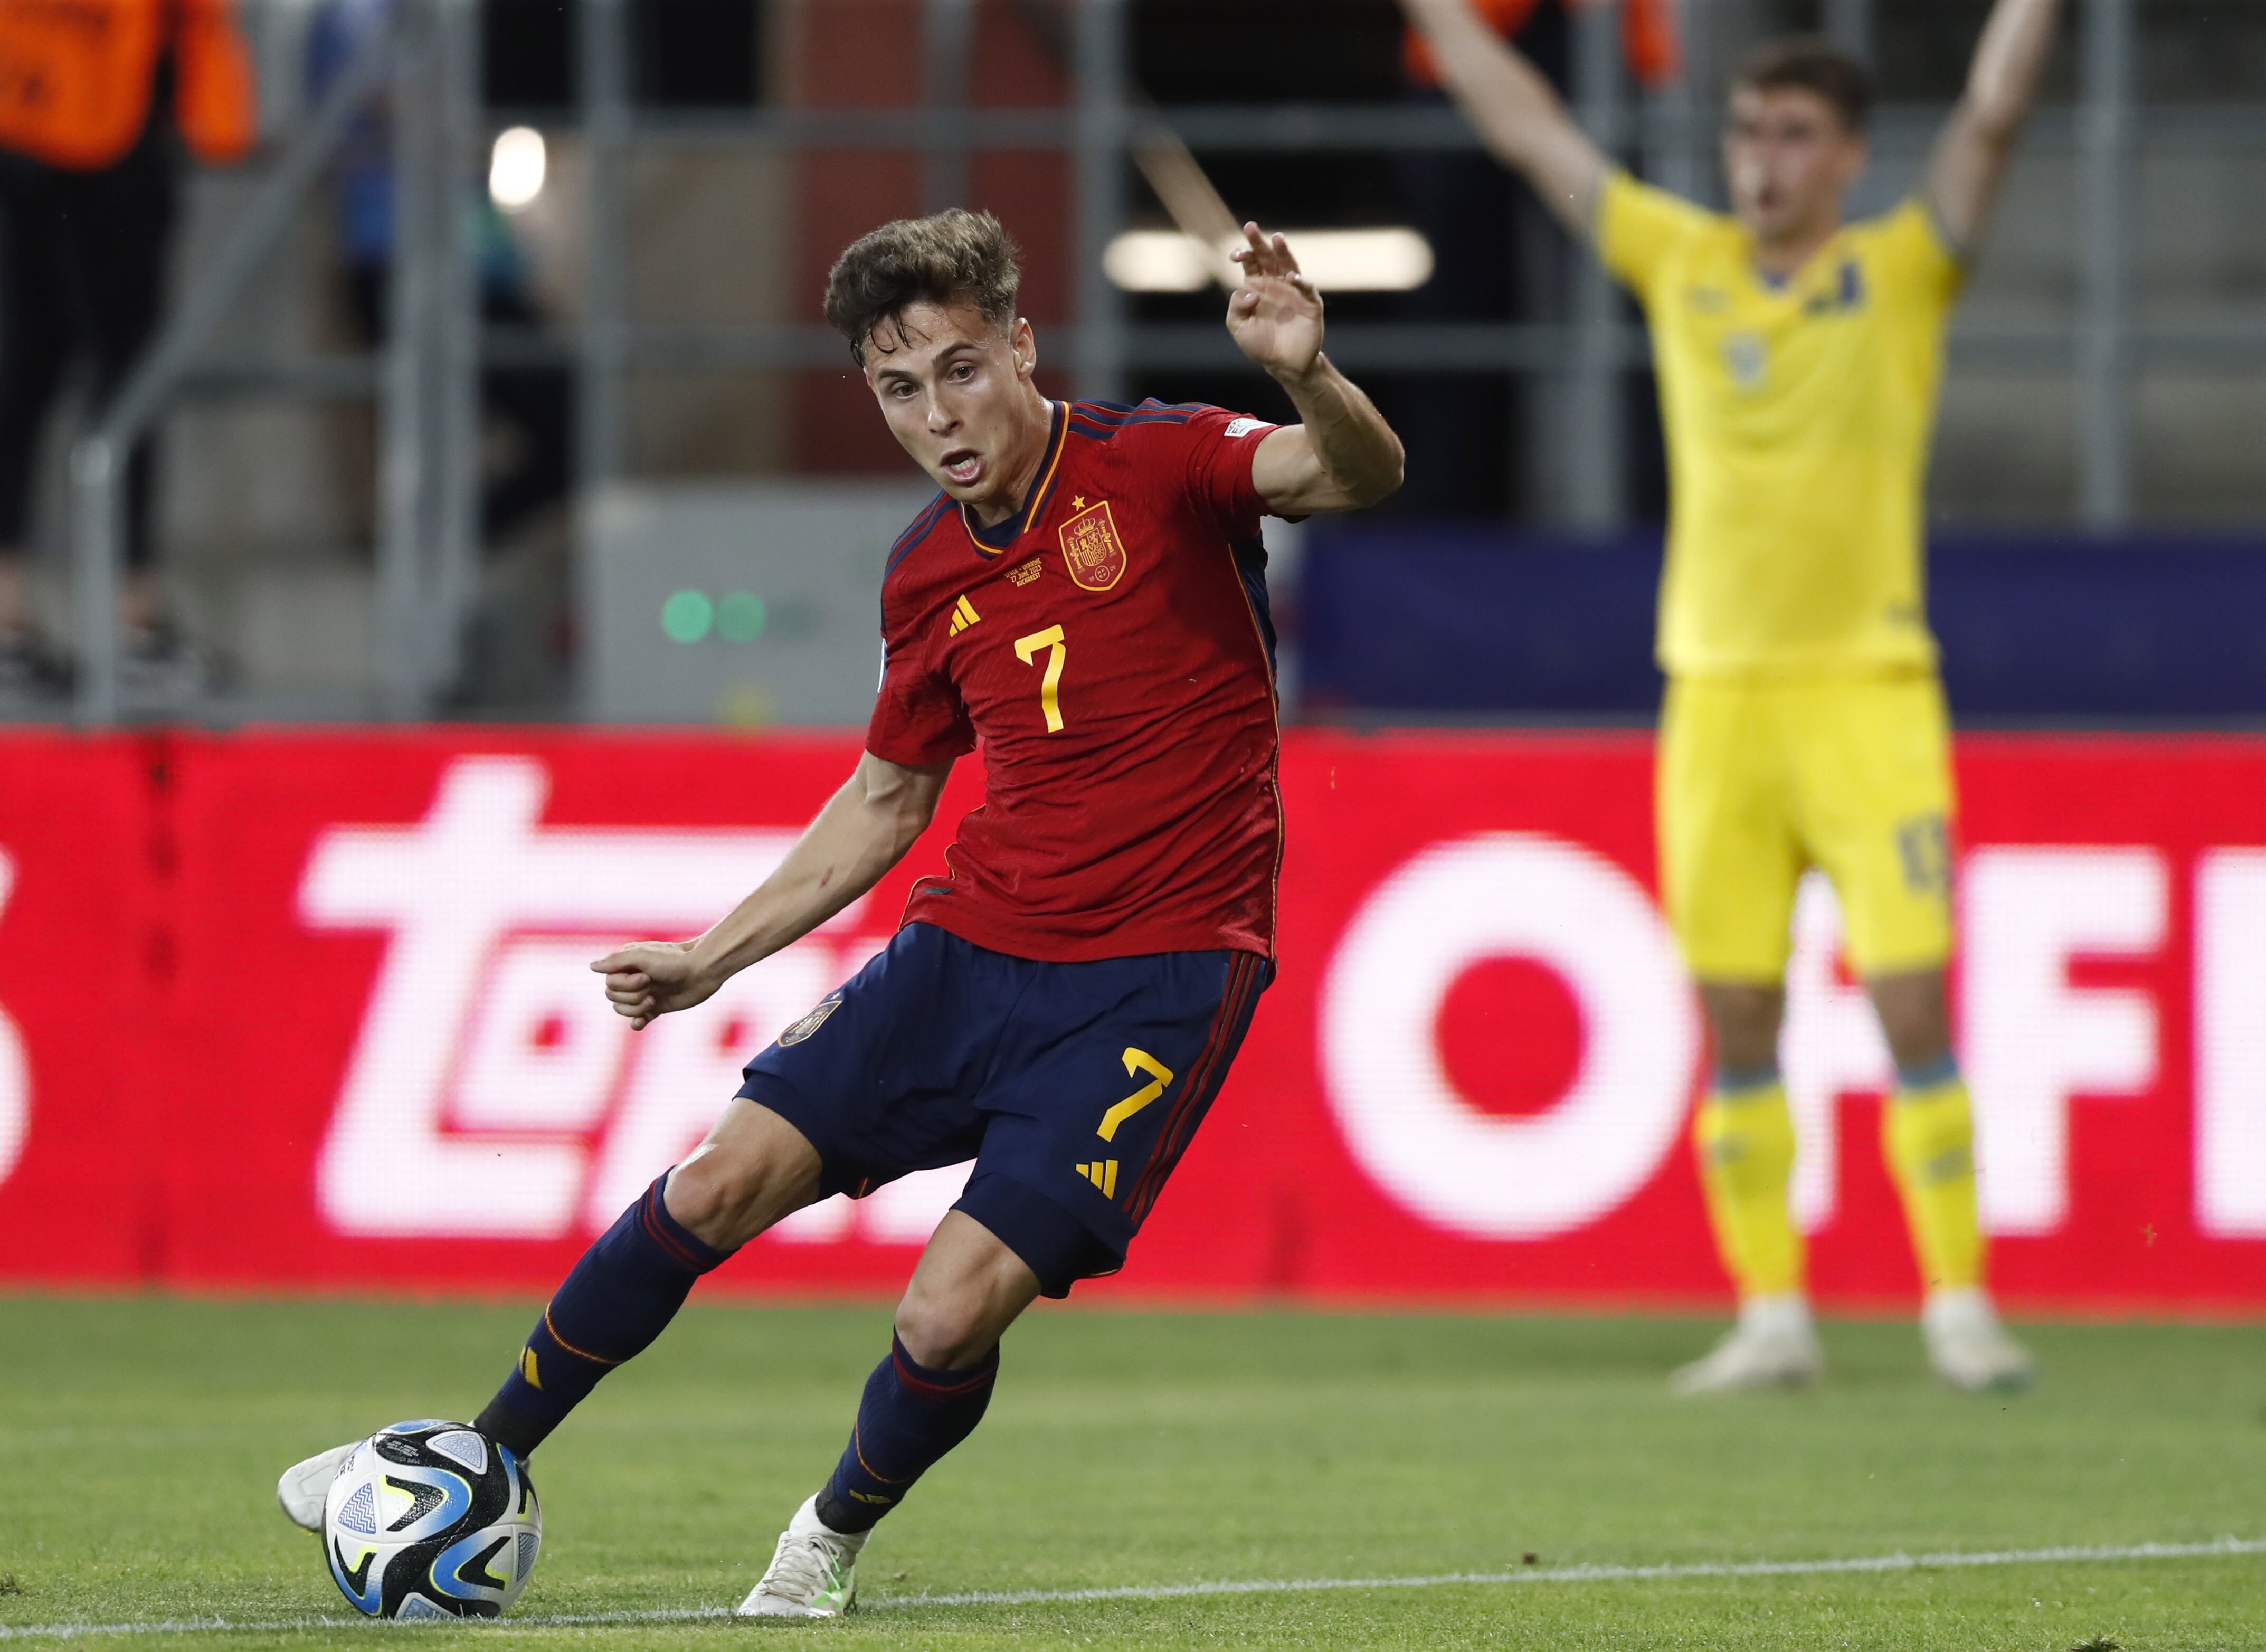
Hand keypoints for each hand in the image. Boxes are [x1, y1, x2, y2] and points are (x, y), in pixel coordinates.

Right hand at [591, 940, 718, 1029]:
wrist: (702, 972)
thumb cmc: (673, 961)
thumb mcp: (642, 957)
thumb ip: (615, 961)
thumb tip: (592, 967)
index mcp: (627, 965)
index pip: (609, 983)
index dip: (625, 984)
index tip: (646, 976)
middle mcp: (632, 979)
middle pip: (613, 998)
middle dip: (632, 996)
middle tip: (652, 986)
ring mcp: (643, 993)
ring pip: (623, 1010)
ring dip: (636, 1009)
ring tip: (654, 1001)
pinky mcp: (655, 1008)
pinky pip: (636, 1020)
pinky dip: (636, 1023)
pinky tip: (641, 1022)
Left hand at [1226, 222, 1323, 382]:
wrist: (1284, 365)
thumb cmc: (1260, 345)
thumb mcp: (1238, 326)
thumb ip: (1236, 307)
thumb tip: (1251, 292)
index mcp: (1257, 286)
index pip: (1250, 263)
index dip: (1243, 255)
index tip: (1235, 255)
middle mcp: (1275, 284)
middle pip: (1267, 257)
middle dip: (1259, 242)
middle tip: (1250, 226)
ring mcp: (1293, 292)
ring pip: (1289, 265)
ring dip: (1283, 252)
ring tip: (1277, 239)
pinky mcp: (1310, 303)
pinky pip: (1306, 288)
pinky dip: (1300, 281)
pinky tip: (1292, 277)